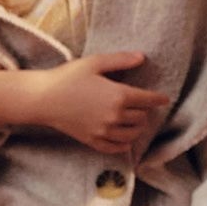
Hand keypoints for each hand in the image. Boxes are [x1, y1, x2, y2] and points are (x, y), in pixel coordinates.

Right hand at [35, 52, 169, 154]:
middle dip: (145, 111)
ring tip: (136, 121)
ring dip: (138, 128)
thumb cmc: (67, 77)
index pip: (148, 100)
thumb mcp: (95, 63)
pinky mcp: (92, 141)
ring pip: (133, 134)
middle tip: (143, 106)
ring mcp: (104, 131)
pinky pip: (116, 148)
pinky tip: (125, 139)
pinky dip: (124, 144)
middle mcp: (115, 116)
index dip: (158, 99)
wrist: (42, 98)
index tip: (164, 99)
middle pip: (142, 117)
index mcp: (119, 96)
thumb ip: (121, 60)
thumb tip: (142, 57)